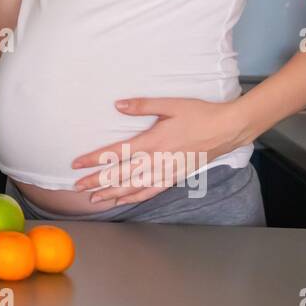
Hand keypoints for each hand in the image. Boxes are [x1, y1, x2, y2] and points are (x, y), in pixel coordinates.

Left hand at [67, 97, 251, 206]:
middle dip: (97, 182)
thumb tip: (118, 105)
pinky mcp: (175, 176)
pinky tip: (123, 201)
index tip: (77, 164)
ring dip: (112, 194)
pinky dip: (135, 197)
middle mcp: (158, 159)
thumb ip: (142, 105)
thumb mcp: (171, 104)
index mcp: (153, 141)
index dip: (95, 159)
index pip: (116, 153)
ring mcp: (167, 171)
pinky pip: (152, 191)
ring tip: (94, 200)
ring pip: (134, 187)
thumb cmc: (200, 113)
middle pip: (121, 174)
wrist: (228, 129)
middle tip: (77, 187)